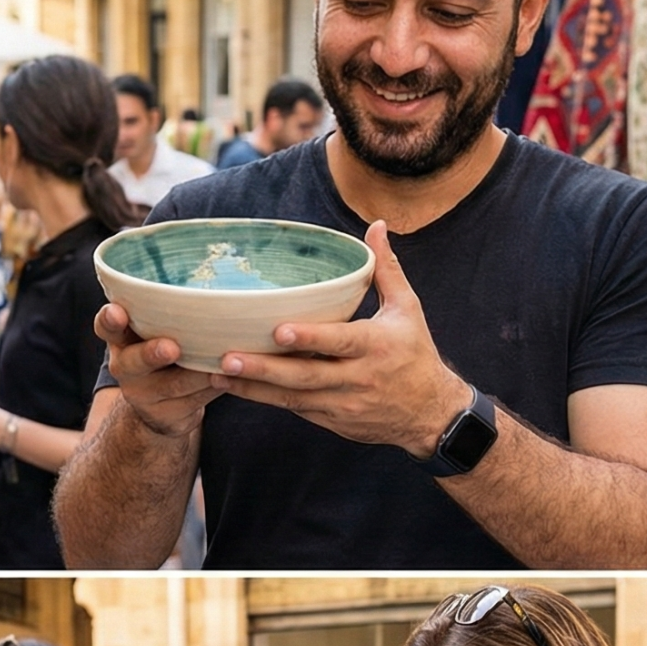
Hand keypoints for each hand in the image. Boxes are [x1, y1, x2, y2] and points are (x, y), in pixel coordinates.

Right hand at [97, 302, 225, 438]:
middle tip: (171, 348)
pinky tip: (228, 378)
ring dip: (199, 374)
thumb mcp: (160, 333)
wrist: (164, 406)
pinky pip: (194, 401)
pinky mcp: (164, 417)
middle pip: (133, 362)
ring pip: (174, 384)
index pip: (106, 327)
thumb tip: (214, 291)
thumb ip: (169, 317)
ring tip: (223, 363)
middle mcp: (124, 368)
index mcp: (121, 340)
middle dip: (152, 354)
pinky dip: (214, 388)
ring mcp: (141, 396)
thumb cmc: (169, 353)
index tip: (116, 311)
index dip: (109, 319)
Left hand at [208, 221, 472, 457]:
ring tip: (217, 373)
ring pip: (292, 396)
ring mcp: (341, 402)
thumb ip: (386, 270)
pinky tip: (232, 387)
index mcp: (377, 345)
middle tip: (227, 357)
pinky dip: (262, 399)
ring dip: (253, 387)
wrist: (430, 414)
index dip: (311, 338)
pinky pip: (291, 409)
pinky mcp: (329, 419)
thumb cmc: (415, 352)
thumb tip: (377, 226)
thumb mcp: (407, 309)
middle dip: (265, 369)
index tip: (279, 331)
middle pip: (306, 375)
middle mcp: (358, 377)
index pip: (340, 341)